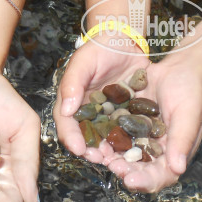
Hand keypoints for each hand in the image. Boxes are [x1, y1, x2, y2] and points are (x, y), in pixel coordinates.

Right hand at [53, 40, 149, 163]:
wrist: (123, 42)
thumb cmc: (98, 49)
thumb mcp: (82, 62)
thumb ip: (72, 84)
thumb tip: (66, 110)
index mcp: (70, 104)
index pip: (66, 125)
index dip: (71, 138)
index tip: (79, 149)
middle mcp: (85, 115)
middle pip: (84, 138)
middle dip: (90, 151)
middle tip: (99, 158)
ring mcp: (104, 117)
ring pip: (104, 139)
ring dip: (108, 151)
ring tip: (116, 159)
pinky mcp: (122, 116)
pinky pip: (124, 132)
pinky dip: (128, 142)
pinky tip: (135, 149)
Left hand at [104, 56, 201, 191]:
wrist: (180, 69)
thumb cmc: (191, 92)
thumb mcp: (189, 114)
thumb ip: (182, 141)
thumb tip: (178, 169)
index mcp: (173, 154)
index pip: (160, 177)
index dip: (145, 181)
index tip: (131, 180)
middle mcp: (153, 152)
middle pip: (137, 171)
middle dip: (124, 171)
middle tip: (112, 166)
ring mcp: (138, 141)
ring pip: (122, 157)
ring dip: (110, 158)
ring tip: (99, 155)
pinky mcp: (126, 128)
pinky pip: (113, 139)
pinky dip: (104, 141)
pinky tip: (94, 139)